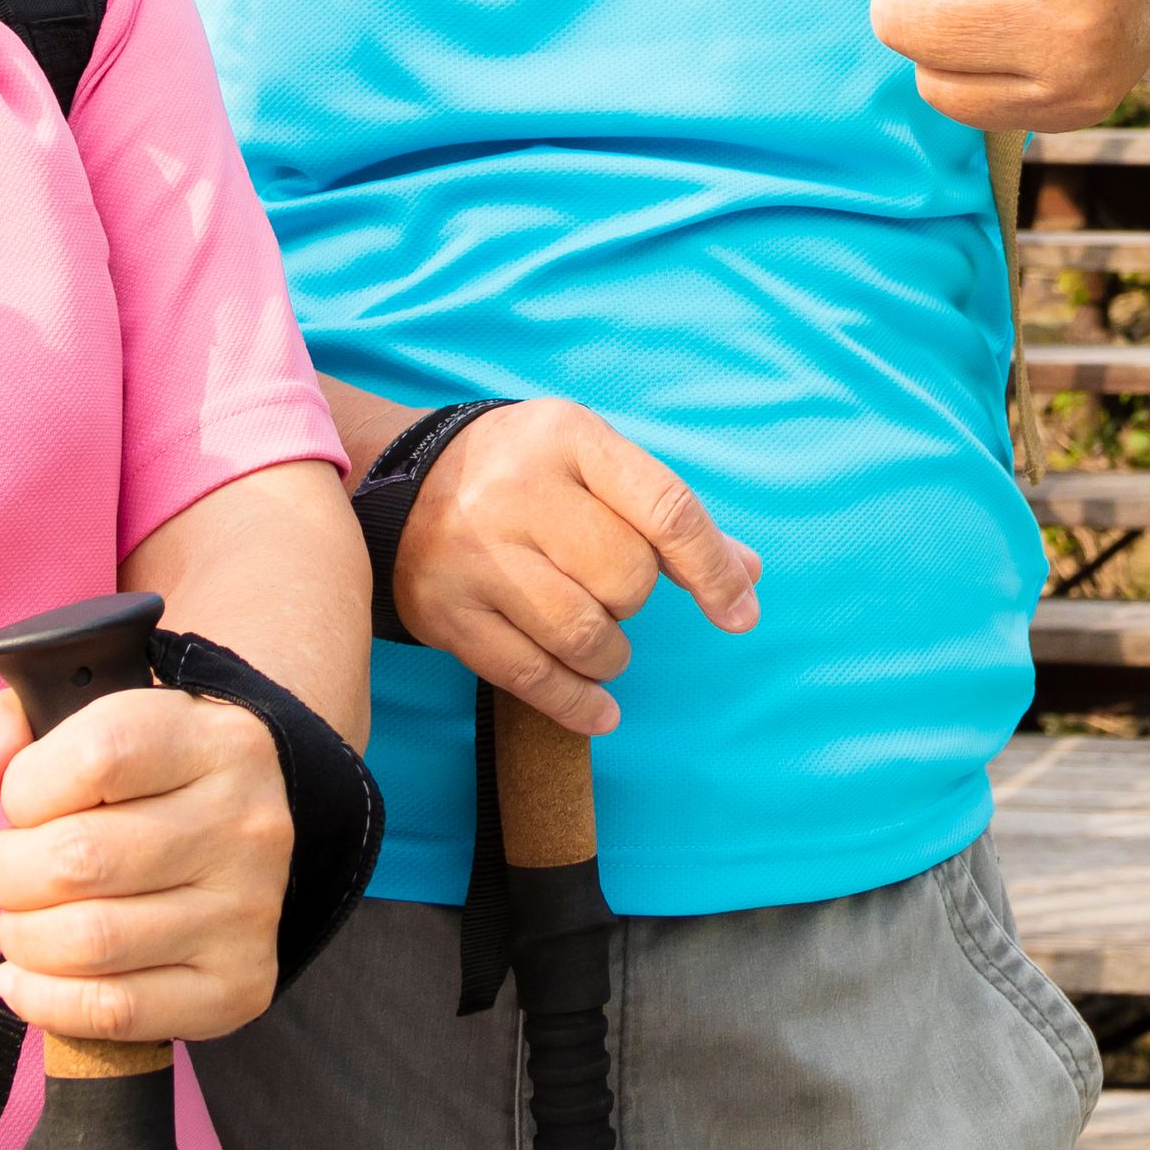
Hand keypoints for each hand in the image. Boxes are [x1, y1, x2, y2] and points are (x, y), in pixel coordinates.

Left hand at [0, 682, 293, 1048]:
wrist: (237, 838)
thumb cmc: (137, 775)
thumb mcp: (75, 719)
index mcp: (213, 739)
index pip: (96, 758)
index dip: (27, 788)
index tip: (26, 800)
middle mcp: (245, 823)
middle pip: (78, 860)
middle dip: (6, 873)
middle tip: (8, 872)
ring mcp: (248, 911)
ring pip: (89, 942)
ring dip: (22, 938)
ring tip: (25, 921)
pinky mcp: (237, 986)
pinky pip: (112, 1011)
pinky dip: (43, 1001)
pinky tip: (25, 978)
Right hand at [393, 401, 761, 736]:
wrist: (402, 478)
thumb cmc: (526, 473)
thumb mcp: (594, 463)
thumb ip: (668, 515)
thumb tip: (748, 574)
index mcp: (570, 437)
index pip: (667, 509)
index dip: (713, 570)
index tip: (741, 614)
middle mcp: (519, 491)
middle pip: (627, 577)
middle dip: (635, 600)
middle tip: (610, 593)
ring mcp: (477, 554)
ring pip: (583, 633)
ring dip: (611, 657)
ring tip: (601, 644)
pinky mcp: (446, 611)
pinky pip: (530, 677)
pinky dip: (577, 704)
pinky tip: (601, 712)